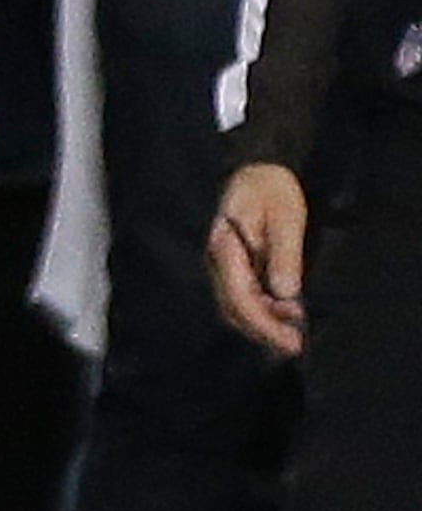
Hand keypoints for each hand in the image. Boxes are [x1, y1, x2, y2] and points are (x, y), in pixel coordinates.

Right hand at [209, 160, 309, 356]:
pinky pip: (239, 294)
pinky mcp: (230, 261)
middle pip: (232, 307)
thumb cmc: (270, 186)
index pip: (239, 297)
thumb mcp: (286, 216)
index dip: (265, 325)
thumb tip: (285, 295)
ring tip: (293, 329)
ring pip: (234, 305)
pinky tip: (283, 310)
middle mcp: (216, 257)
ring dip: (262, 322)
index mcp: (225, 245)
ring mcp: (220, 260)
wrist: (256, 165)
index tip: (291, 342)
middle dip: (262, 331)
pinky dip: (260, 309)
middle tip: (295, 345)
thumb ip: (284, 255)